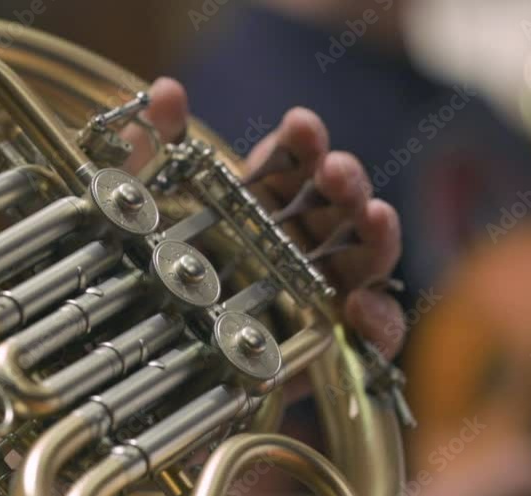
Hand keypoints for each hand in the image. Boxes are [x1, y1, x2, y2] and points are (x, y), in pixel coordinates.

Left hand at [124, 78, 404, 358]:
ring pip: (367, 256)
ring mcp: (325, 289)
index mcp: (263, 206)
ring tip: (374, 216)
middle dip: (342, 181)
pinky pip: (377, 332)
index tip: (300, 125)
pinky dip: (380, 319)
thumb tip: (166, 90)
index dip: (300, 143)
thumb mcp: (151, 216)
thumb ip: (156, 152)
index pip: (291, 164)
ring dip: (376, 234)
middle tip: (335, 171)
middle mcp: (300, 242)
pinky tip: (362, 308)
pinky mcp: (339, 343)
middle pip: (337, 205)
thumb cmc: (170, 286)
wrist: (169, 369)